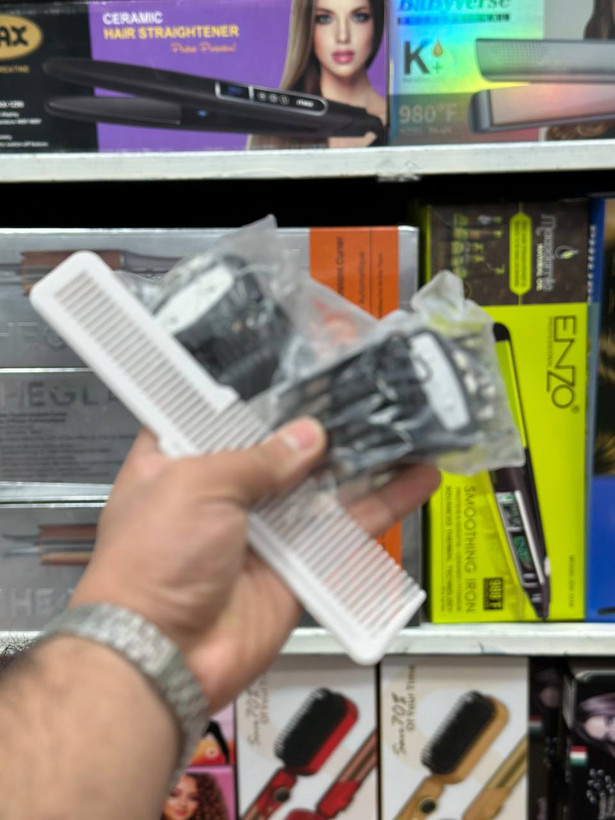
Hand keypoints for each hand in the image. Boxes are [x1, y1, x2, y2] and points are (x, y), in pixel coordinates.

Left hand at [69, 419, 439, 711]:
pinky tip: (415, 479)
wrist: (165, 655)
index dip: (258, 390)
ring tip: (402, 425)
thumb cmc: (151, 564)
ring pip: (322, 484)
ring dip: (362, 458)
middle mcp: (222, 491)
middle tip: (364, 389)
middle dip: (320, 421)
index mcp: (180, 461)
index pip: (221, 411)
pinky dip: (382, 504)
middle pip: (280, 445)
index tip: (299, 365)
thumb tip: (307, 437)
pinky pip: (346, 528)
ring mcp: (263, 526)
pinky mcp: (298, 562)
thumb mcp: (197, 484)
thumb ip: (257, 457)